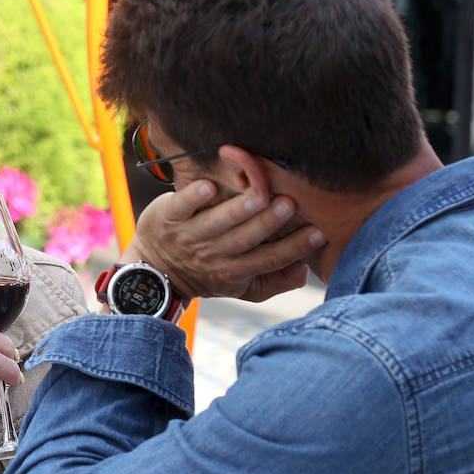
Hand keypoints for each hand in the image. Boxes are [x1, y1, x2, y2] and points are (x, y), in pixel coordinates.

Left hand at [126, 180, 325, 301]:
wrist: (155, 271)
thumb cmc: (207, 274)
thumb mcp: (242, 287)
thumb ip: (276, 281)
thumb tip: (306, 270)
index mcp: (234, 271)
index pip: (269, 260)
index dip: (294, 248)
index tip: (318, 232)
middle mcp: (212, 254)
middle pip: (245, 239)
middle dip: (268, 223)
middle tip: (290, 204)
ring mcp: (189, 235)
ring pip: (217, 222)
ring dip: (238, 209)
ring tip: (259, 195)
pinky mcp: (168, 216)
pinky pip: (182, 206)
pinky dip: (194, 197)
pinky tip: (208, 186)